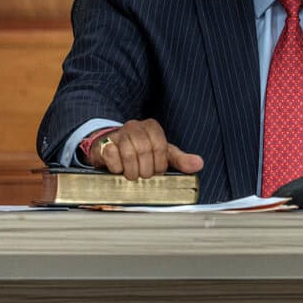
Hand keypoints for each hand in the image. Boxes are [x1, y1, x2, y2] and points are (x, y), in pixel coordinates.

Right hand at [89, 119, 203, 180]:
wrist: (112, 148)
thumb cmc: (140, 152)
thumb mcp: (162, 155)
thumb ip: (180, 160)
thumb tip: (198, 164)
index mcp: (152, 127)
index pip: (160, 146)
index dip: (159, 164)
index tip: (156, 170)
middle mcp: (134, 127)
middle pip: (145, 151)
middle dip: (146, 170)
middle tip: (144, 175)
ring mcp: (118, 134)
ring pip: (129, 154)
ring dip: (132, 171)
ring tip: (132, 175)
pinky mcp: (104, 144)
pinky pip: (112, 156)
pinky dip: (117, 168)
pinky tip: (119, 169)